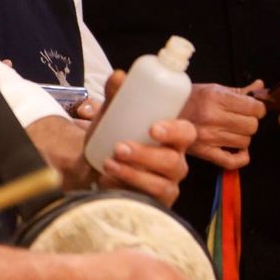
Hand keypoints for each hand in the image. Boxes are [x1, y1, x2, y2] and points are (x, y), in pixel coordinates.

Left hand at [75, 71, 193, 205]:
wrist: (92, 164)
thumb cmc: (112, 135)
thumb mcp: (112, 113)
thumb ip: (116, 94)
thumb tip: (119, 75)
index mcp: (172, 137)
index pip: (187, 132)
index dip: (175, 131)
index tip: (153, 128)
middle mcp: (175, 162)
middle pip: (174, 161)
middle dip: (146, 155)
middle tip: (120, 147)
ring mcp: (166, 185)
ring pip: (161, 184)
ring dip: (133, 174)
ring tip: (109, 163)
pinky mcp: (154, 203)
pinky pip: (147, 201)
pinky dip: (125, 189)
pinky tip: (107, 180)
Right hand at [180, 82, 265, 168]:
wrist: (161, 112)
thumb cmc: (188, 100)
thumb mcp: (212, 89)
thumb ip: (238, 91)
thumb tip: (260, 87)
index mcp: (215, 97)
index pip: (255, 108)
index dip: (257, 108)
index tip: (251, 109)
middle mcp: (212, 116)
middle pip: (252, 126)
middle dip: (249, 122)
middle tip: (238, 119)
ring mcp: (208, 136)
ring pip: (245, 142)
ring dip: (242, 137)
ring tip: (230, 130)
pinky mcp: (204, 152)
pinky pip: (232, 161)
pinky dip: (240, 157)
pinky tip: (236, 149)